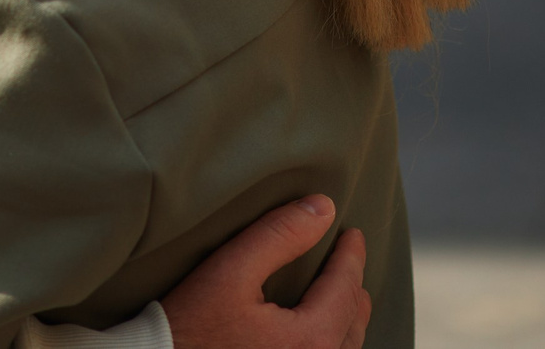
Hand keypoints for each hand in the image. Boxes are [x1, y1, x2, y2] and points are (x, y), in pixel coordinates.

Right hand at [165, 196, 369, 348]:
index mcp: (309, 339)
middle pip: (351, 323)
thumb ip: (278, 235)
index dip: (351, 256)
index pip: (344, 288)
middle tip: (350, 260)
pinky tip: (323, 333)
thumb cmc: (190, 327)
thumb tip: (323, 208)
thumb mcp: (229, 270)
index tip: (352, 233)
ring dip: (348, 318)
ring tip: (345, 296)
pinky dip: (334, 342)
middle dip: (353, 286)